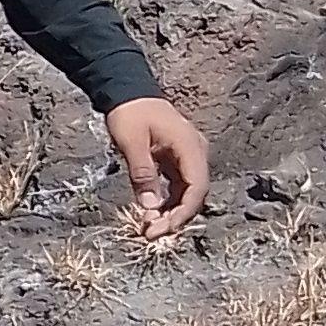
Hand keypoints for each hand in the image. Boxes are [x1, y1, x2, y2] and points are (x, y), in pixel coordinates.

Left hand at [106, 95, 208, 237]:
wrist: (128, 92)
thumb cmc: (130, 113)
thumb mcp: (131, 142)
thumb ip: (142, 173)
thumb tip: (149, 206)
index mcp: (190, 146)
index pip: (197, 187)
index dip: (182, 212)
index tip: (163, 228)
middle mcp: (196, 153)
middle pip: (195, 194)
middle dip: (175, 217)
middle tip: (150, 233)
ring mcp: (189, 157)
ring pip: (187, 193)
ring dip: (171, 212)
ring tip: (149, 227)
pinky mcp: (178, 161)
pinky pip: (178, 187)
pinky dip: (167, 201)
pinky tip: (151, 212)